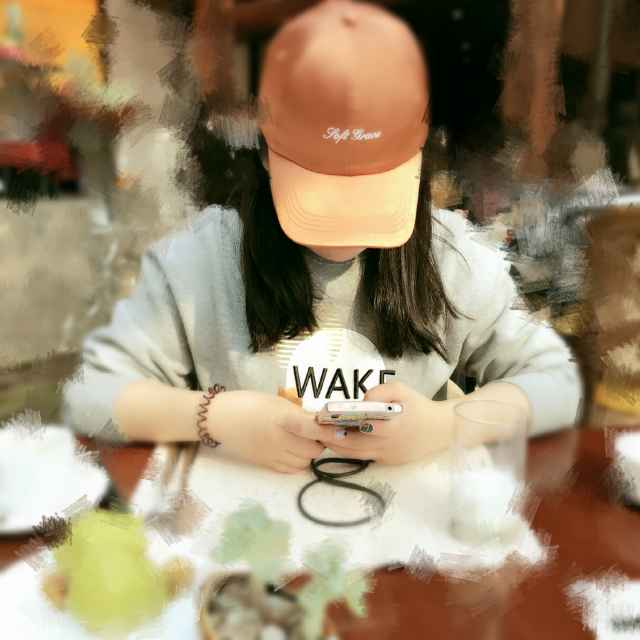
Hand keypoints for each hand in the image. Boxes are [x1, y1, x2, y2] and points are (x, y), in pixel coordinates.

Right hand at [205, 390, 324, 473]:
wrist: (222, 418)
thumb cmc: (250, 403)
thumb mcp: (277, 402)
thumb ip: (299, 414)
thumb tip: (321, 422)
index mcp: (282, 419)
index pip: (312, 428)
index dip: (329, 431)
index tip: (342, 431)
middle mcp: (279, 440)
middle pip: (313, 449)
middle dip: (320, 442)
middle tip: (316, 432)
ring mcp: (273, 455)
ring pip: (305, 462)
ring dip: (310, 453)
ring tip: (303, 441)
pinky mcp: (267, 465)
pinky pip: (293, 470)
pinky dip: (299, 462)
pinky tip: (293, 450)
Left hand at [307, 382, 454, 464]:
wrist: (442, 430)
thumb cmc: (419, 407)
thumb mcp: (402, 390)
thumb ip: (381, 392)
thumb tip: (362, 401)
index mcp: (391, 426)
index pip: (359, 427)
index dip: (338, 422)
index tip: (322, 416)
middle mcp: (386, 445)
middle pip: (350, 445)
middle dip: (329, 437)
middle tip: (313, 428)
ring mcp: (386, 457)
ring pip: (353, 454)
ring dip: (336, 445)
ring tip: (320, 434)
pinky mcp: (387, 462)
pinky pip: (363, 457)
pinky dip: (348, 450)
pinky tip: (337, 441)